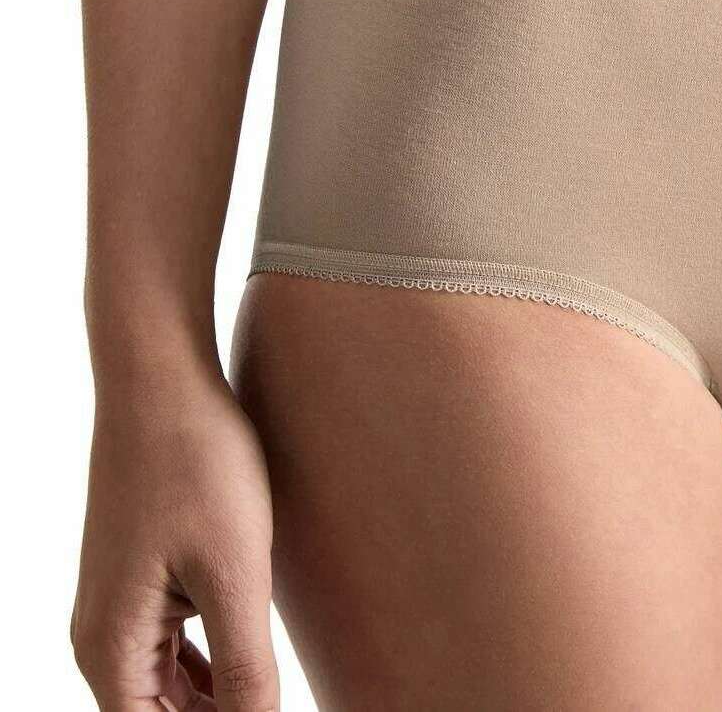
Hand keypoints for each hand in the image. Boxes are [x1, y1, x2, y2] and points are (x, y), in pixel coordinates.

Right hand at [71, 370, 278, 709]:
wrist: (164, 379)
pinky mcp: (148, 574)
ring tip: (271, 694)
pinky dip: (213, 664)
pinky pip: (176, 646)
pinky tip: (252, 664)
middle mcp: (105, 638)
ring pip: (169, 688)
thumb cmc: (196, 463)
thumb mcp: (235, 570)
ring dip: (218, 699)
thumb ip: (246, 664)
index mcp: (112, 649)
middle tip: (278, 703)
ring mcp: (124, 604)